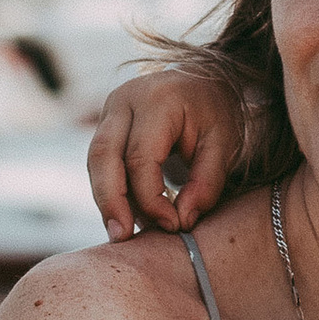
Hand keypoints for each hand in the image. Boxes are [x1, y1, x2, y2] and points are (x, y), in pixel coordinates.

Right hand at [86, 65, 243, 241]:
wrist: (202, 82)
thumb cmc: (214, 114)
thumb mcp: (224, 144)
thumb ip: (206, 183)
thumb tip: (182, 221)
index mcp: (158, 99)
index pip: (141, 157)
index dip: (151, 198)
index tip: (171, 225)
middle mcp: (125, 99)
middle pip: (103, 155)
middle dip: (110, 201)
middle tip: (121, 237)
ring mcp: (110, 109)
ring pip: (94, 160)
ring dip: (106, 199)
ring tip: (122, 232)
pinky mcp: (105, 123)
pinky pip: (99, 161)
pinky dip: (109, 189)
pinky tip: (125, 214)